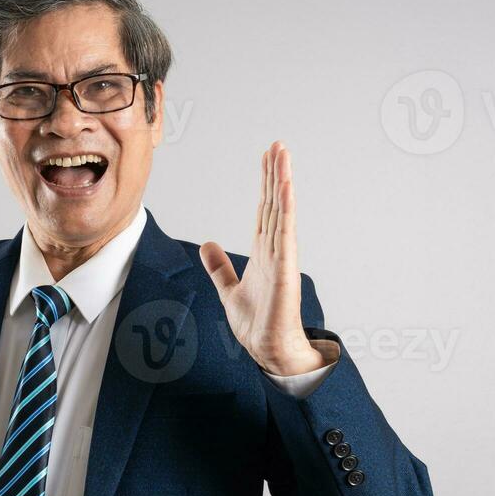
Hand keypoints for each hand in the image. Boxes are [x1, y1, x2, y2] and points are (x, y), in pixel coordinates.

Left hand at [199, 141, 324, 376]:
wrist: (267, 350)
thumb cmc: (256, 323)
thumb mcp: (228, 289)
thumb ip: (219, 267)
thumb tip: (207, 246)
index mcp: (263, 251)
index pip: (264, 209)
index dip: (265, 183)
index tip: (266, 158)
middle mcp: (275, 249)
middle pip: (274, 203)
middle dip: (275, 174)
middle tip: (278, 145)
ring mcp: (282, 257)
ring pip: (282, 211)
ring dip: (282, 182)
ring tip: (284, 155)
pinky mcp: (285, 268)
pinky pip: (286, 233)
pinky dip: (287, 209)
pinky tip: (287, 187)